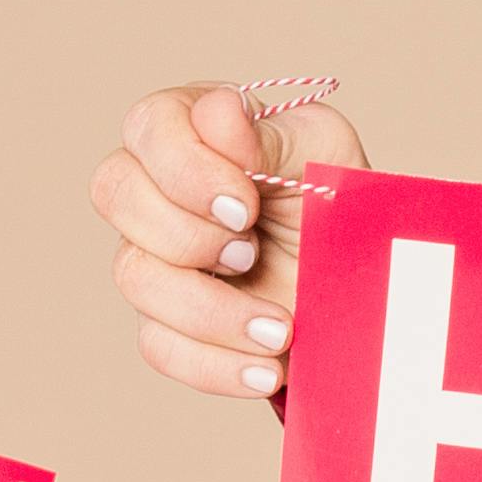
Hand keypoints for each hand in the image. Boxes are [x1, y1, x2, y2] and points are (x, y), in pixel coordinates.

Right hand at [91, 81, 367, 397]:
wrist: (365, 286)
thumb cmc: (338, 201)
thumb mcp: (324, 154)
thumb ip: (270, 136)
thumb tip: (218, 111)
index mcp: (193, 129)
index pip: (150, 125)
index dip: (188, 169)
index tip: (246, 205)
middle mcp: (159, 188)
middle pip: (116, 193)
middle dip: (188, 232)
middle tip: (252, 252)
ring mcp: (155, 256)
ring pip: (135, 276)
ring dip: (211, 309)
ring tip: (282, 328)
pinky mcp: (168, 321)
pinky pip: (160, 345)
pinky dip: (215, 364)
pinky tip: (267, 370)